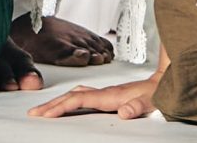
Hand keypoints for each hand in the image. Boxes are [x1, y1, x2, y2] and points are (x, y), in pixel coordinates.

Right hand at [28, 71, 163, 119]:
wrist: (163, 82)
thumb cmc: (156, 94)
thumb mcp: (150, 103)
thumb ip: (137, 107)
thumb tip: (124, 112)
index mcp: (109, 96)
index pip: (78, 101)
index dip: (60, 107)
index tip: (45, 114)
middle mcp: (103, 93)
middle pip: (71, 96)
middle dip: (51, 105)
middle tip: (33, 113)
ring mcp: (104, 93)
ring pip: (74, 95)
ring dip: (58, 102)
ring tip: (43, 110)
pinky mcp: (108, 96)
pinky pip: (81, 97)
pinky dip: (69, 100)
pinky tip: (67, 104)